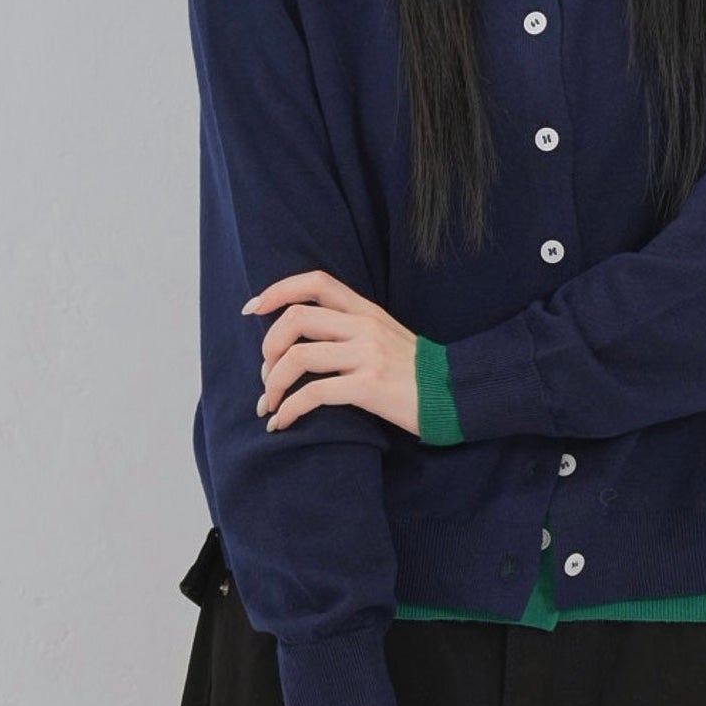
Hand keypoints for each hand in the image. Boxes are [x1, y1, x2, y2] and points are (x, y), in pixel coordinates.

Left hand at [247, 269, 419, 436]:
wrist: (453, 395)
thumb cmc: (413, 371)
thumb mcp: (383, 335)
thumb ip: (349, 327)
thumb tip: (300, 338)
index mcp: (365, 310)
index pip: (316, 283)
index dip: (278, 290)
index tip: (252, 309)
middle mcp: (364, 326)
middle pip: (296, 319)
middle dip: (268, 348)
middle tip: (266, 375)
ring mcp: (367, 355)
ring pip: (298, 357)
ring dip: (273, 384)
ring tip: (270, 404)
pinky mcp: (369, 386)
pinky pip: (314, 394)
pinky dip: (290, 410)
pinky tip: (283, 423)